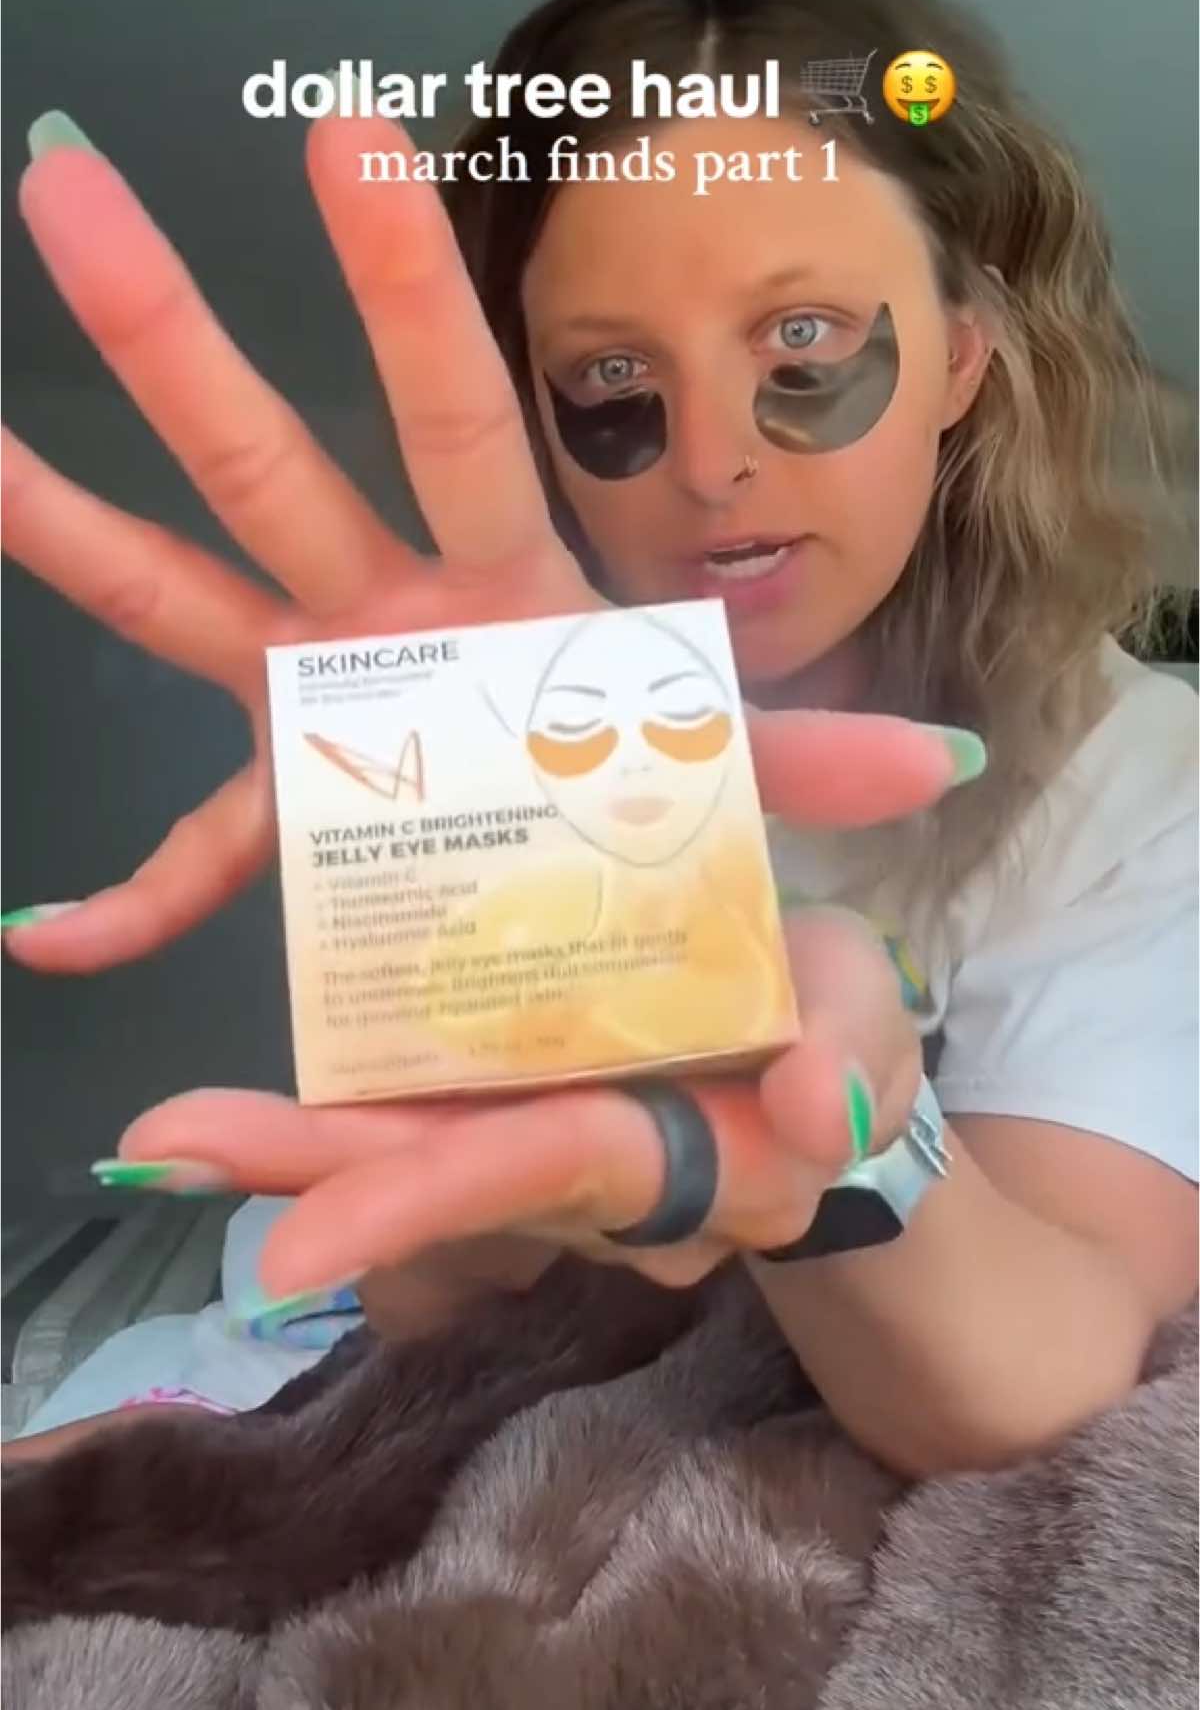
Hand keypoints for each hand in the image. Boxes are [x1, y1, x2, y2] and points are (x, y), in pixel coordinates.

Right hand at [4, 111, 965, 974]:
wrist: (612, 870)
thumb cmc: (660, 784)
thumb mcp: (732, 770)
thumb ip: (806, 756)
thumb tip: (938, 761)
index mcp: (494, 580)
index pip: (446, 410)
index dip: (402, 288)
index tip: (350, 140)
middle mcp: (386, 610)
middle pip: (264, 462)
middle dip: (173, 338)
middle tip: (65, 193)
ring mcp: (324, 695)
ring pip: (180, 596)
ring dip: (74, 536)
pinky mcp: (296, 803)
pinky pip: (203, 853)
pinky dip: (132, 900)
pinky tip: (52, 936)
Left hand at [114, 903, 922, 1292]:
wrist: (805, 1056)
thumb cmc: (832, 1036)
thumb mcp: (868, 1020)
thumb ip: (857, 1057)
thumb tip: (816, 1116)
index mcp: (668, 1152)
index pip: (542, 1168)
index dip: (427, 1199)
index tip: (296, 1246)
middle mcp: (576, 1167)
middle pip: (434, 1178)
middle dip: (310, 1176)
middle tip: (167, 1148)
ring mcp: (527, 1133)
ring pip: (403, 1150)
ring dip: (286, 1148)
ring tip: (166, 1134)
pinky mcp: (498, 1096)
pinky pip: (403, 1120)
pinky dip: (317, 1129)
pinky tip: (215, 1127)